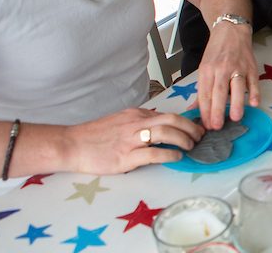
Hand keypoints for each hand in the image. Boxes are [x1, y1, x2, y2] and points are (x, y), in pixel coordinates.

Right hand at [64, 108, 204, 173]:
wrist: (71, 144)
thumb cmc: (94, 136)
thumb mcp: (120, 121)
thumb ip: (139, 123)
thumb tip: (160, 127)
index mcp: (135, 115)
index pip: (167, 114)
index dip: (186, 121)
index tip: (196, 128)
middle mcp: (135, 123)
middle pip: (172, 120)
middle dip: (191, 128)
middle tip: (200, 137)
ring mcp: (131, 139)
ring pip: (166, 133)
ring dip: (184, 140)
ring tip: (191, 147)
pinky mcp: (125, 157)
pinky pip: (154, 153)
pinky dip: (170, 154)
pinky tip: (177, 157)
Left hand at [192, 22, 259, 128]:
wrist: (230, 30)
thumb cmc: (216, 52)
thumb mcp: (204, 68)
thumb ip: (201, 90)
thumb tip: (193, 109)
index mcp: (207, 71)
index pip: (204, 94)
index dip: (205, 111)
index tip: (206, 125)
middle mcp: (221, 69)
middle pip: (218, 92)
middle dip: (217, 110)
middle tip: (217, 126)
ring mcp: (237, 67)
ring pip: (236, 86)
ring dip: (236, 103)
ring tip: (236, 118)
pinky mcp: (251, 66)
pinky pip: (253, 81)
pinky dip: (254, 92)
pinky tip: (254, 103)